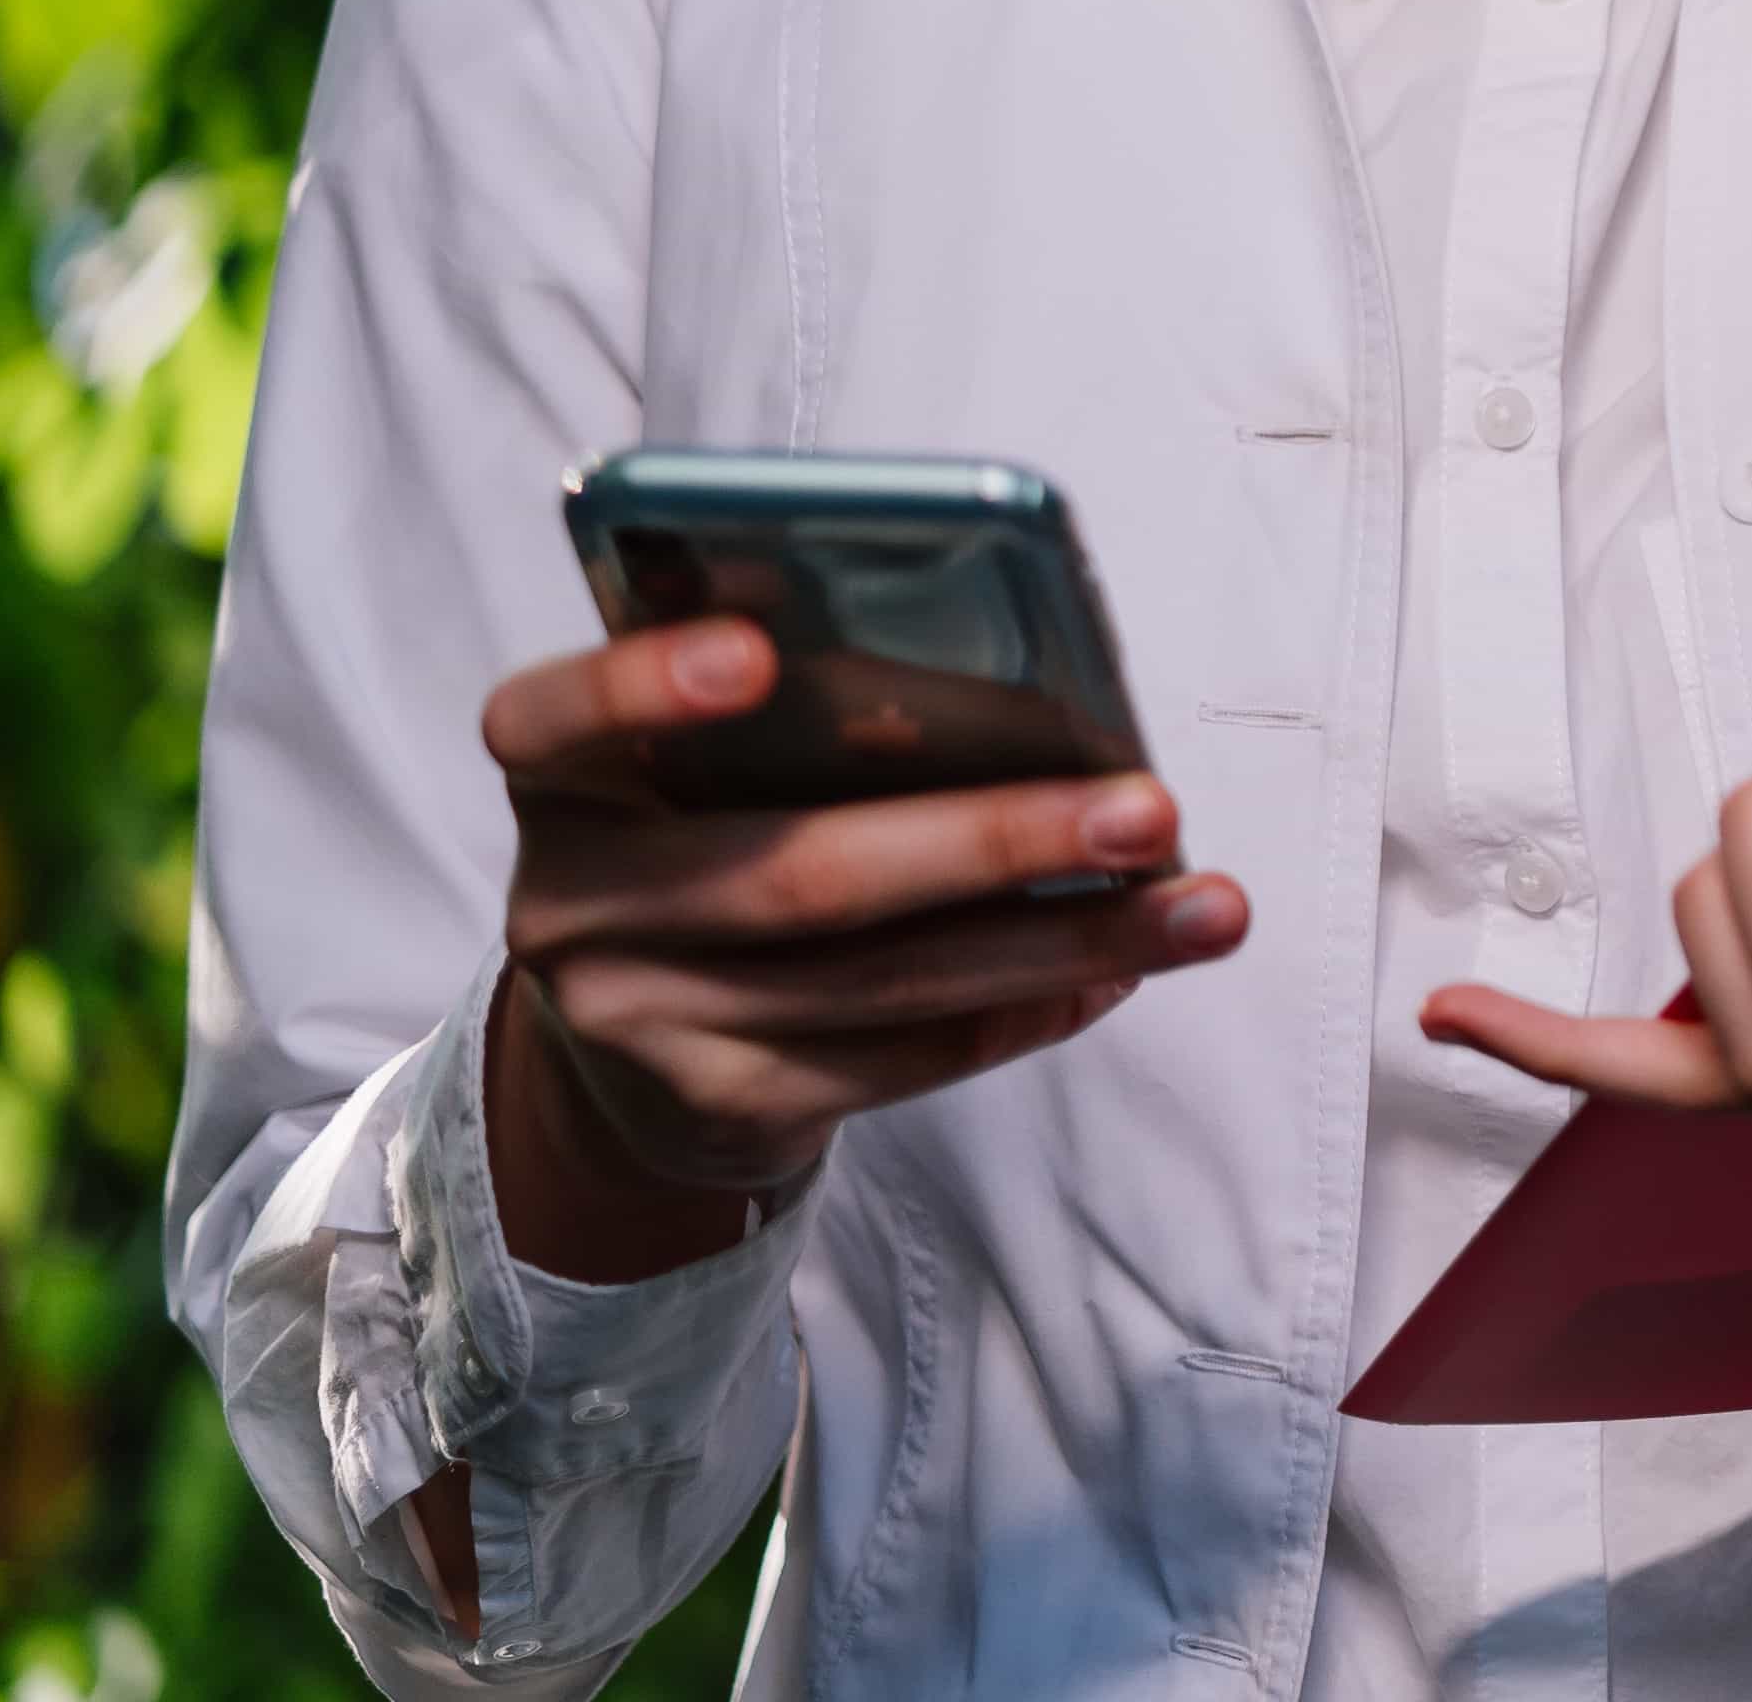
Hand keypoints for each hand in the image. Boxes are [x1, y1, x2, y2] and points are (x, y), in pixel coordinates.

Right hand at [474, 619, 1252, 1283]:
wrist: (629, 1044)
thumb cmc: (713, 825)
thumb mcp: (703, 752)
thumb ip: (799, 691)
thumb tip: (1006, 643)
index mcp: (560, 776)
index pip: (548, 718)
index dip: (644, 683)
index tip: (756, 652)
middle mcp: (571, 905)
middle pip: (795, 875)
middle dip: (996, 840)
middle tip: (1152, 807)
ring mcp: (638, 1023)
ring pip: (881, 983)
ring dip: (1066, 940)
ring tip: (1204, 906)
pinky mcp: (718, 1109)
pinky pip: (899, 1062)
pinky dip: (1027, 1010)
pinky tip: (1123, 968)